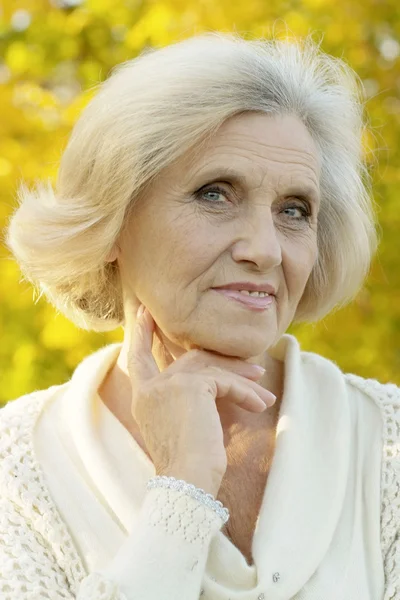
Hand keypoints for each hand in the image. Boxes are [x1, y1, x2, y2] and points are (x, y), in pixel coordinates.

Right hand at [127, 304, 276, 495]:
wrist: (187, 482)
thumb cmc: (188, 466)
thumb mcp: (184, 426)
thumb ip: (189, 401)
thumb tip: (217, 383)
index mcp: (143, 399)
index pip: (138, 360)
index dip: (142, 335)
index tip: (145, 313)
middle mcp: (150, 388)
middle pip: (185, 357)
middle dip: (218, 355)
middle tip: (249, 362)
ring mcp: (168, 384)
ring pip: (210, 367)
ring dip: (241, 377)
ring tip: (264, 389)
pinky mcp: (191, 386)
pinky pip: (225, 381)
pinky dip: (246, 392)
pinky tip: (261, 405)